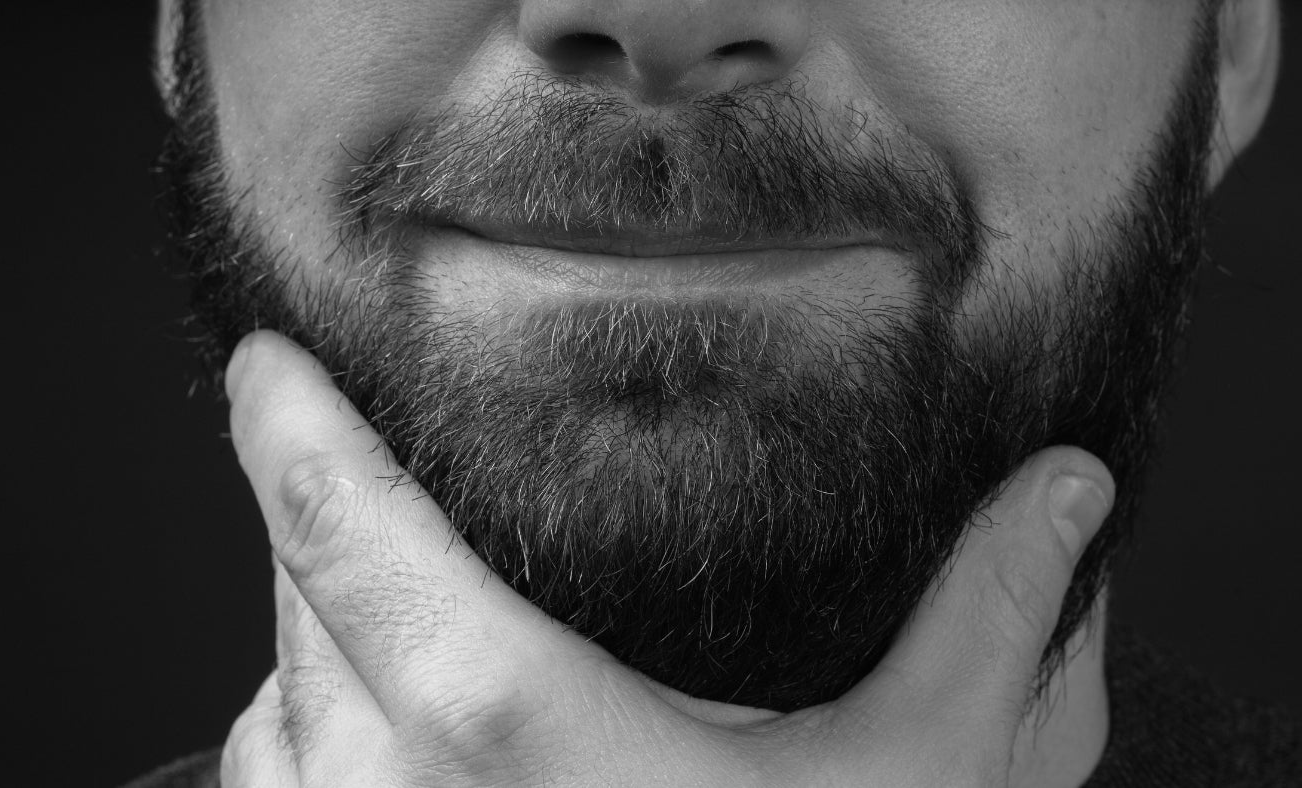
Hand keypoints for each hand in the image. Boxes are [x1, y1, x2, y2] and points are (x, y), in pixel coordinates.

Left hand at [220, 330, 1114, 786]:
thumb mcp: (917, 781)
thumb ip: (984, 623)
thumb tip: (1066, 488)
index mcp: (509, 725)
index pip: (347, 534)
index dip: (287, 426)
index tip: (263, 358)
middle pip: (300, 593)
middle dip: (314, 502)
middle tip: (351, 435)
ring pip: (276, 693)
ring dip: (307, 616)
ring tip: (365, 561)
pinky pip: (279, 783)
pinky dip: (302, 722)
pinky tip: (364, 712)